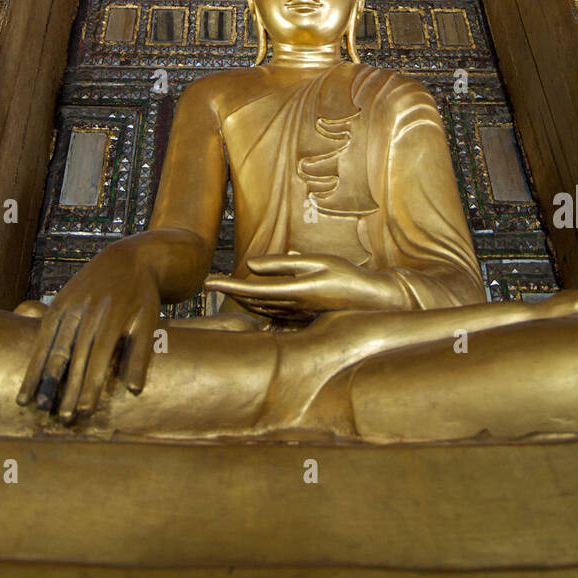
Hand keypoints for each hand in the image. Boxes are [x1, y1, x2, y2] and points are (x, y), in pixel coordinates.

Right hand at [16, 239, 161, 423]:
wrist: (127, 258)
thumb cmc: (142, 297)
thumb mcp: (149, 321)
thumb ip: (139, 355)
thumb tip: (134, 391)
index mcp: (113, 315)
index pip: (100, 355)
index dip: (91, 384)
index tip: (85, 411)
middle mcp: (88, 309)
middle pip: (74, 355)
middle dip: (68, 388)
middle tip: (62, 418)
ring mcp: (70, 305)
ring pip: (53, 346)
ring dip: (43, 378)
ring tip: (35, 406)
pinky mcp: (57, 303)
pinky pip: (42, 336)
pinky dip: (33, 362)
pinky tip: (27, 386)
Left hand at [205, 254, 407, 322]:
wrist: (370, 300)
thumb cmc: (345, 275)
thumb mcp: (316, 262)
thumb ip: (282, 264)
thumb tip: (251, 265)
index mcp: (292, 292)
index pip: (251, 289)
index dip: (227, 286)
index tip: (207, 283)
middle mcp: (290, 307)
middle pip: (251, 301)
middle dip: (230, 293)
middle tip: (210, 285)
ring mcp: (296, 313)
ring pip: (260, 307)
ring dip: (241, 299)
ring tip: (225, 289)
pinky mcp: (301, 315)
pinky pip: (271, 310)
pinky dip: (257, 303)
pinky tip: (252, 298)